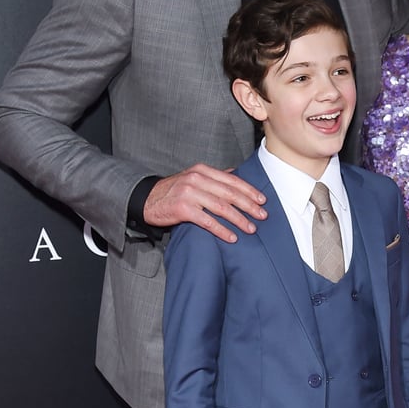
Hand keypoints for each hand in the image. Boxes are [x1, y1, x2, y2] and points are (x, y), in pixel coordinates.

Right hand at [143, 164, 266, 242]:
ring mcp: (189, 194)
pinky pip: (207, 221)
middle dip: (249, 205)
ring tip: (251, 228)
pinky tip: (232, 237)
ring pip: (221, 207)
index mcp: (203, 171)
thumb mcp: (193, 177)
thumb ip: (214, 177)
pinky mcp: (182, 209)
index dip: (249, 190)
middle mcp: (197, 180)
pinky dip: (222, 230)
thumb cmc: (173, 190)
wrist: (145, 199)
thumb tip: (236, 174)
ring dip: (239, 219)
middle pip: (230, 193)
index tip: (263, 200)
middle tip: (263, 216)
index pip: (232, 180)